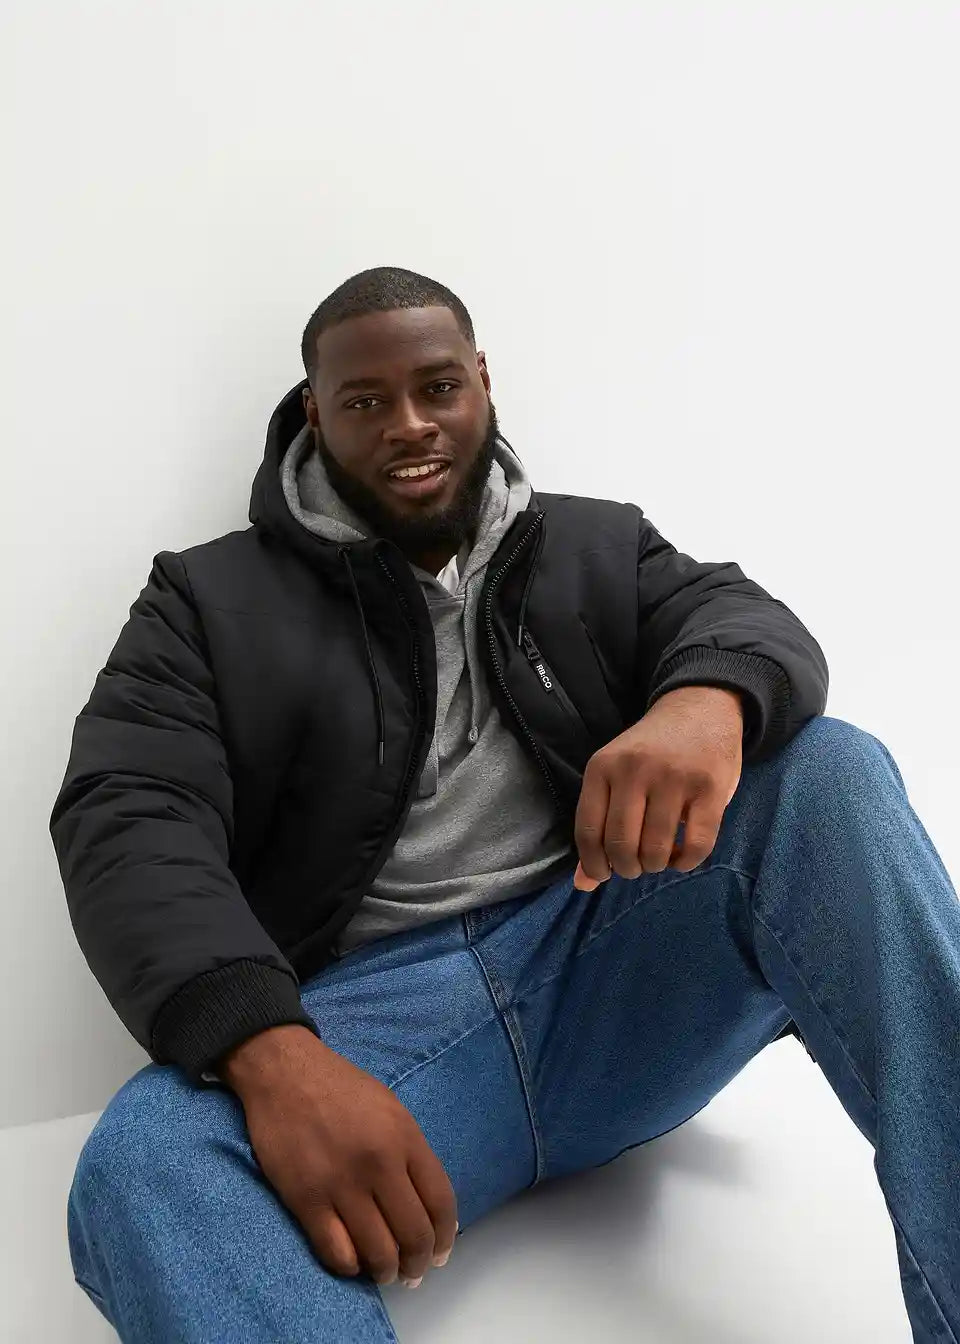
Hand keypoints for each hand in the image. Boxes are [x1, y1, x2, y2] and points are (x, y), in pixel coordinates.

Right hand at [219, 1024, 458, 1289]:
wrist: (285, 1072)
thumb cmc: (340, 1088)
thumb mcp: (391, 1110)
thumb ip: (411, 1154)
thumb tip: (426, 1206)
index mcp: (405, 1138)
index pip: (441, 1203)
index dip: (445, 1239)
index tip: (439, 1254)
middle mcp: (379, 1164)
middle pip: (414, 1235)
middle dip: (418, 1264)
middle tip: (412, 1273)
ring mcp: (342, 1184)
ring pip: (378, 1253)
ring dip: (386, 1272)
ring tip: (383, 1272)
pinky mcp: (306, 1200)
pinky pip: (336, 1253)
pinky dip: (349, 1267)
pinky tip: (351, 1261)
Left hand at [573, 685, 743, 889]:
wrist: (700, 708)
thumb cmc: (652, 751)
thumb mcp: (616, 776)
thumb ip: (598, 825)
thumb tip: (582, 884)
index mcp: (603, 767)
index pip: (588, 830)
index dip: (594, 864)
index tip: (604, 873)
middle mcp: (635, 770)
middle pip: (622, 844)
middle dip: (627, 868)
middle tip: (636, 866)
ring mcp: (674, 778)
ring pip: (656, 849)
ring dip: (655, 865)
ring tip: (658, 857)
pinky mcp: (710, 789)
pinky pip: (696, 845)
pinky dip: (686, 863)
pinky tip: (682, 856)